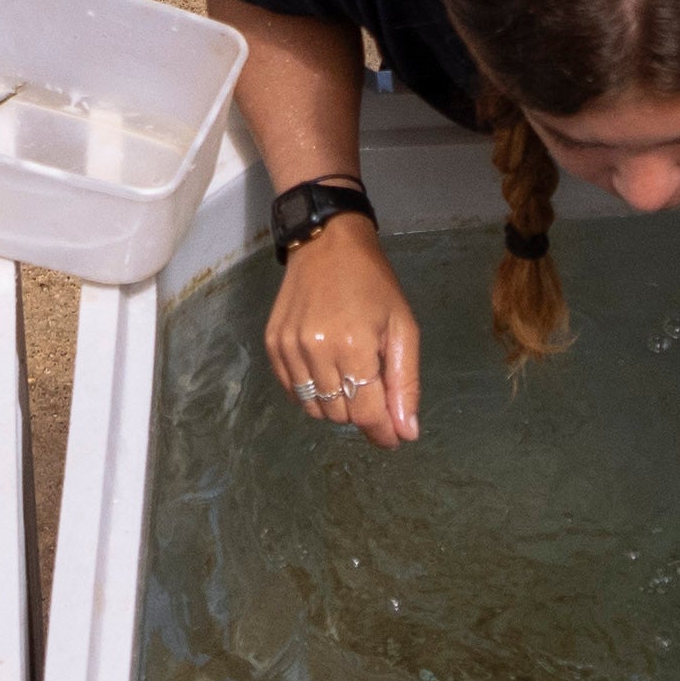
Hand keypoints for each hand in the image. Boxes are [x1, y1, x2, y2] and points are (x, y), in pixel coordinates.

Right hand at [264, 215, 420, 441]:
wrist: (327, 243)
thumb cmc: (374, 284)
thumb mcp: (403, 327)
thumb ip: (405, 383)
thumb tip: (406, 433)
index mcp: (354, 346)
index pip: (367, 413)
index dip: (383, 432)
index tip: (394, 437)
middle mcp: (316, 350)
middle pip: (340, 414)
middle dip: (362, 413)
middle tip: (374, 390)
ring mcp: (289, 348)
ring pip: (314, 409)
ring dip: (337, 405)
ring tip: (351, 378)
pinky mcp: (273, 345)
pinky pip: (293, 392)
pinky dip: (312, 393)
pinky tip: (327, 371)